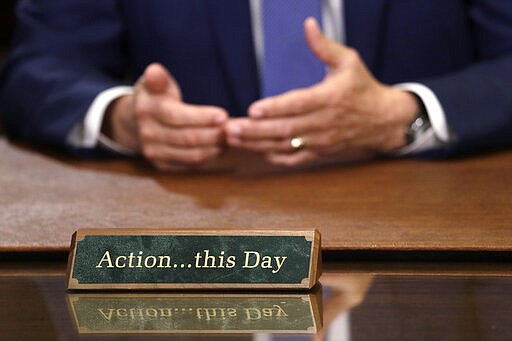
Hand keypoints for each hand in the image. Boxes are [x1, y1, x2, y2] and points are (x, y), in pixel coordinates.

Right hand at [102, 63, 227, 171]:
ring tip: (230, 137)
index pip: (177, 116)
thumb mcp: (153, 82)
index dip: (202, 117)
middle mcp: (147, 134)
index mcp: (147, 110)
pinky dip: (208, 157)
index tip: (223, 115)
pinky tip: (219, 147)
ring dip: (214, 147)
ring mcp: (153, 152)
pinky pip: (189, 165)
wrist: (135, 122)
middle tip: (233, 128)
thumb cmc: (155, 97)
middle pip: (187, 138)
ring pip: (191, 154)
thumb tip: (154, 72)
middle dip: (214, 134)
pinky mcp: (161, 165)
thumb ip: (158, 77)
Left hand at [225, 18, 417, 166]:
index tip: (253, 110)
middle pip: (285, 129)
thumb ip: (324, 46)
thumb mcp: (348, 62)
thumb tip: (307, 25)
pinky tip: (256, 151)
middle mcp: (324, 123)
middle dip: (255, 131)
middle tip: (230, 129)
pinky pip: (294, 159)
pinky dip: (274, 157)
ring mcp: (321, 141)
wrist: (384, 121)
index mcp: (329, 98)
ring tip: (233, 139)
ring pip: (285, 145)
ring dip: (257, 144)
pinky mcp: (320, 153)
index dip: (274, 109)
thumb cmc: (363, 88)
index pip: (297, 105)